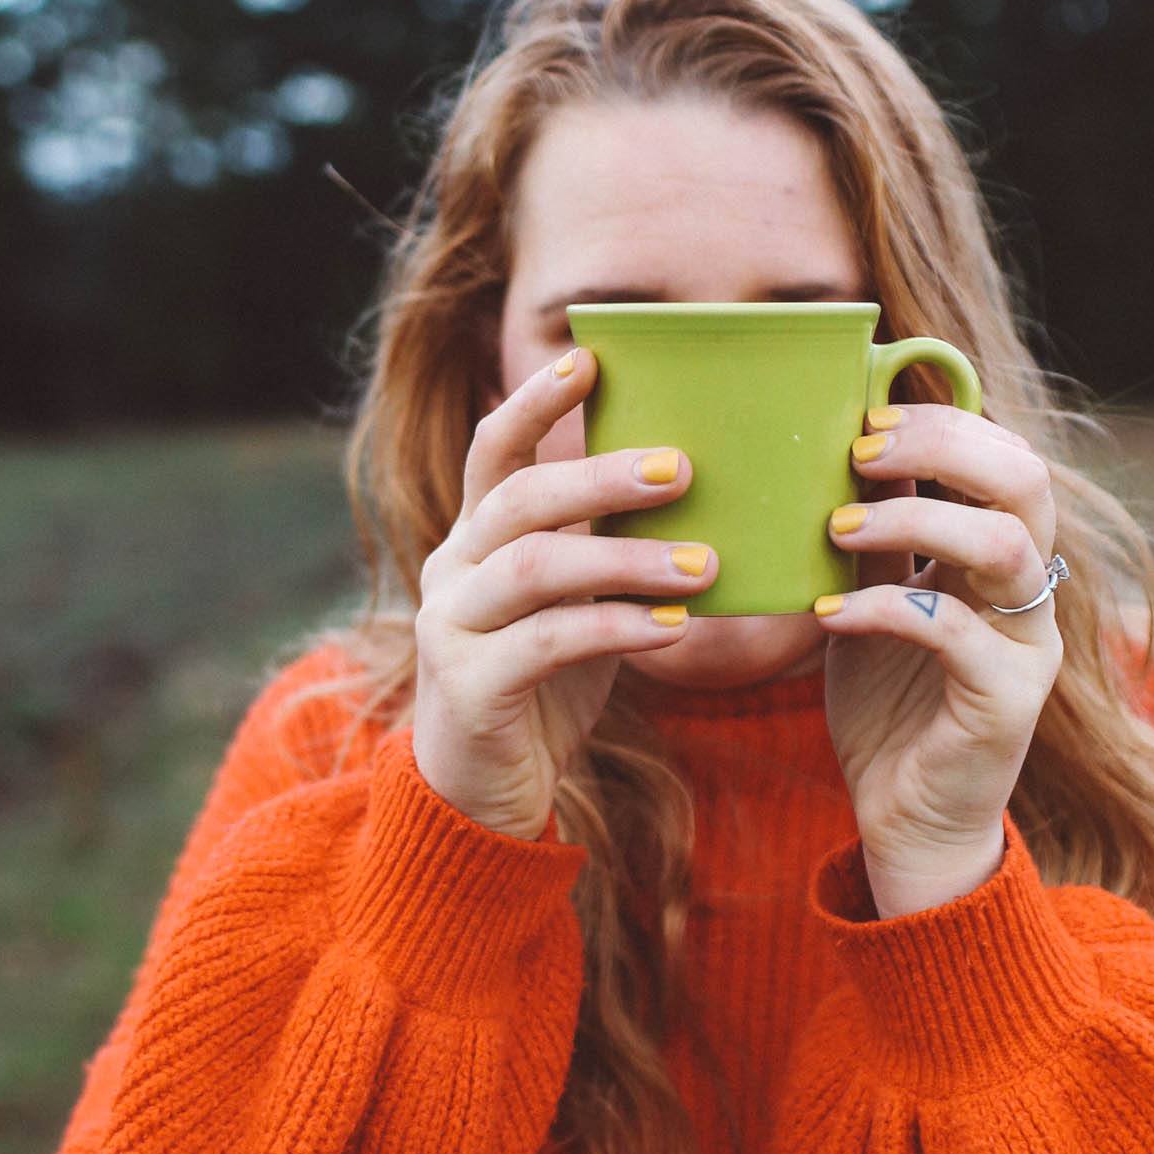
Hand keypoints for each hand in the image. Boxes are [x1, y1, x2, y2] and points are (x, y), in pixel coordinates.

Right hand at [411, 347, 716, 840]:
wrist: (485, 794)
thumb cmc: (545, 685)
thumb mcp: (578, 602)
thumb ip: (608, 547)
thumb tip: (699, 484)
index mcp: (477, 538)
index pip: (494, 450)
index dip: (534, 401)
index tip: (590, 360)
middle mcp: (452, 570)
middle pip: (520, 499)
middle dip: (600, 476)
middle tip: (680, 467)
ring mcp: (451, 627)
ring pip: (535, 567)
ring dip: (624, 558)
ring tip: (701, 562)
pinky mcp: (469, 687)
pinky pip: (548, 642)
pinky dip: (616, 627)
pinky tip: (675, 630)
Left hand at [813, 404, 1063, 915]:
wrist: (907, 820)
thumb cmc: (889, 705)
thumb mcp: (873, 599)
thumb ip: (878, 533)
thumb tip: (852, 444)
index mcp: (1002, 559)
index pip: (1007, 457)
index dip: (944, 422)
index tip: (862, 416)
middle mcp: (1030, 593)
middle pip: (1026, 480)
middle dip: (942, 446)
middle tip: (858, 449)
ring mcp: (1027, 647)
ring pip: (1004, 547)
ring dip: (915, 519)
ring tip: (837, 526)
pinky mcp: (1005, 702)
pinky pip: (955, 632)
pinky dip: (886, 609)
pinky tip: (830, 613)